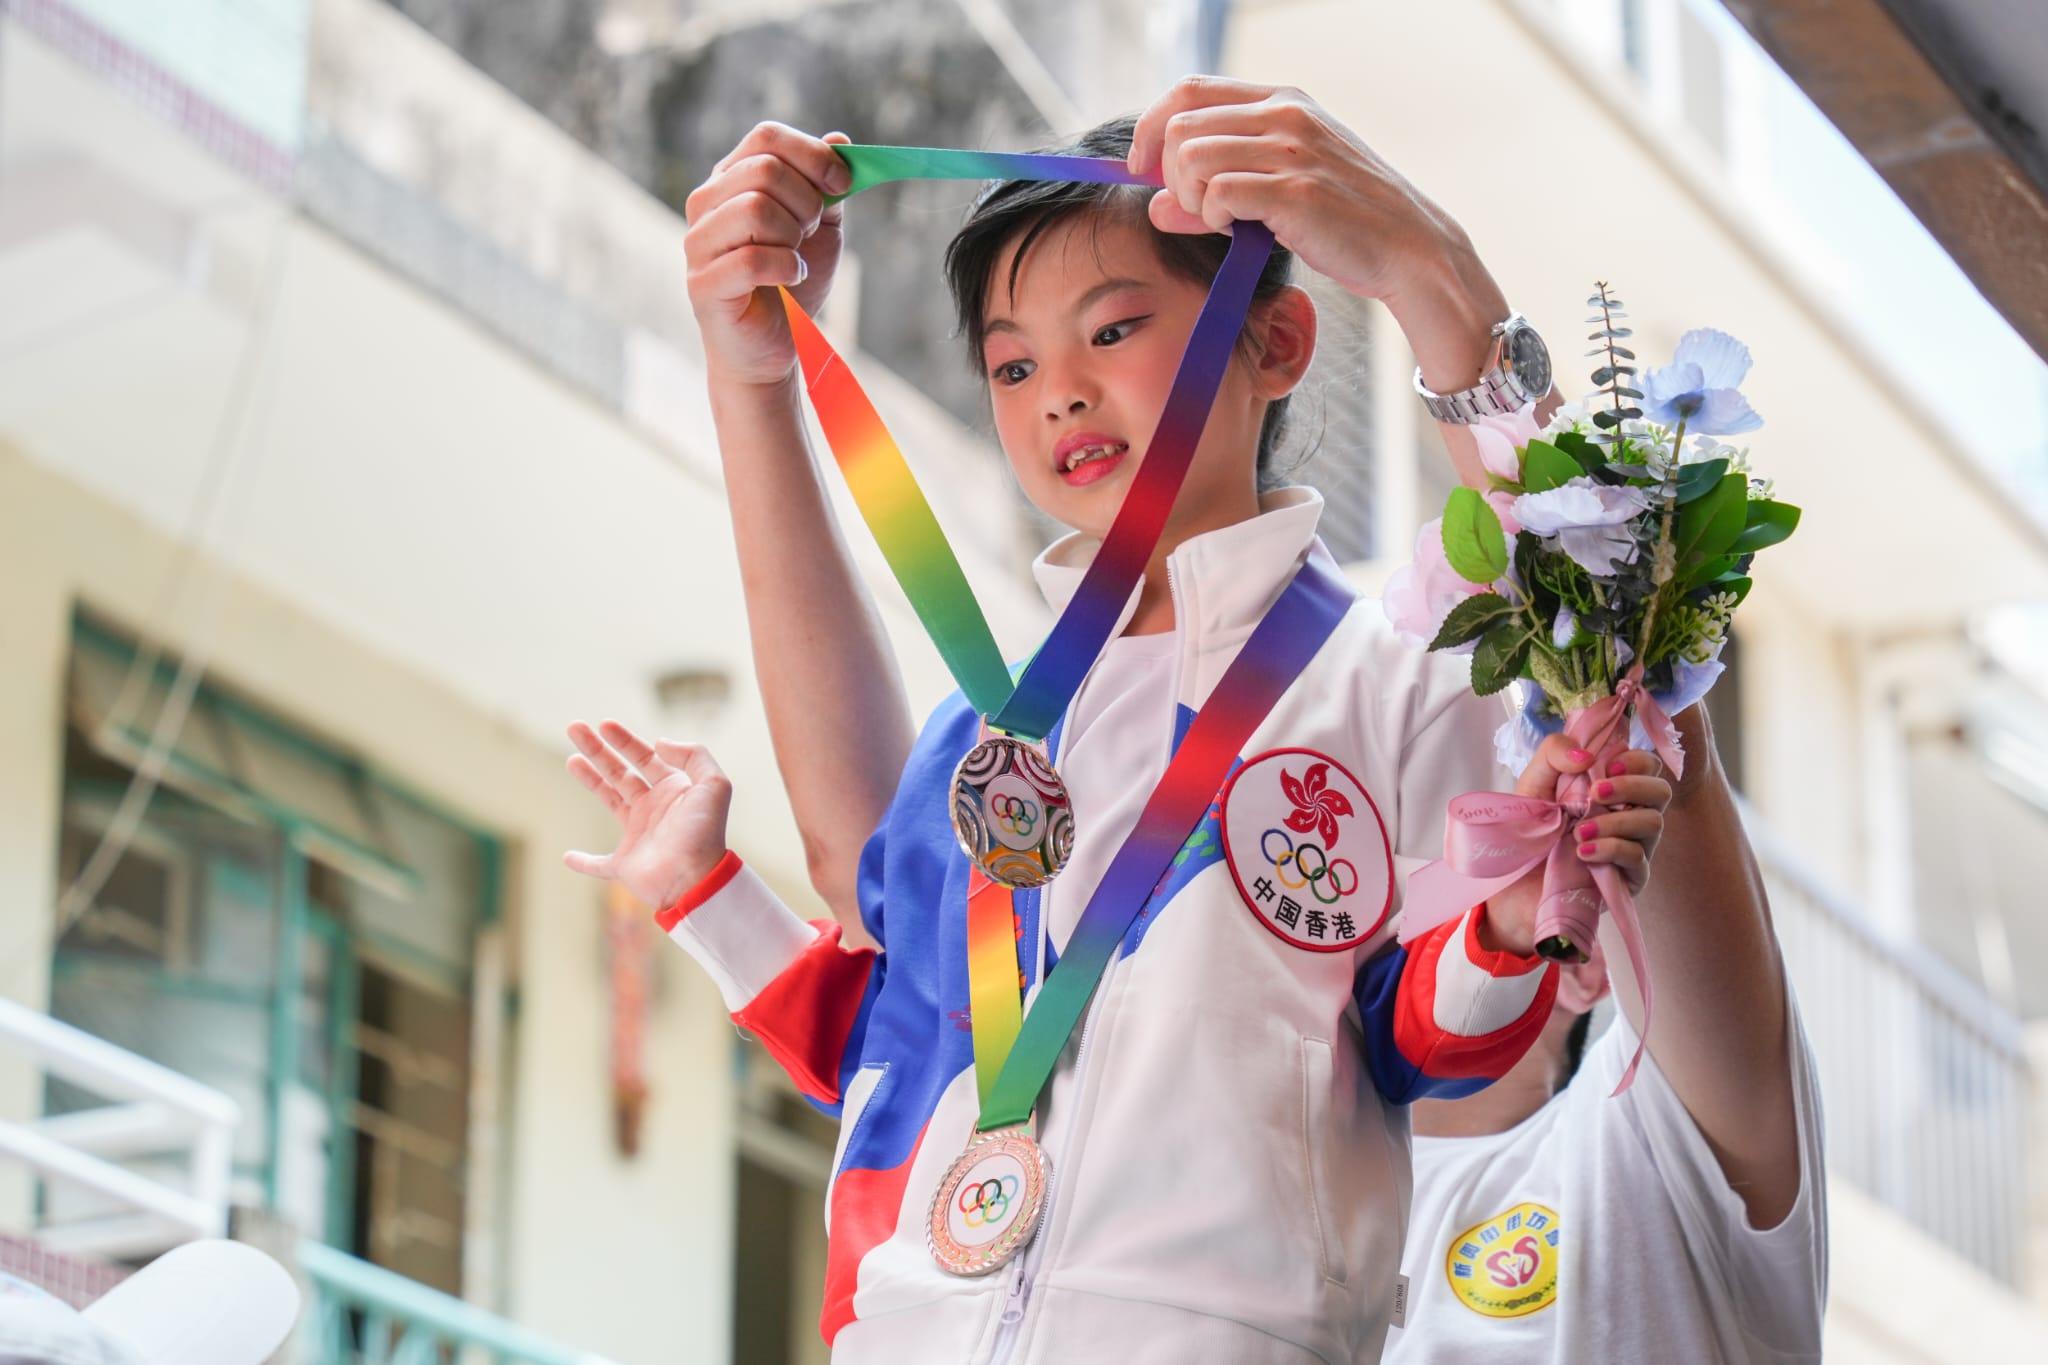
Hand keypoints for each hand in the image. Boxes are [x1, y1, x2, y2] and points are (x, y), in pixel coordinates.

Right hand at [562, 720, 733, 908]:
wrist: (695, 878)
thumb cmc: (704, 833)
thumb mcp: (714, 785)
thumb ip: (694, 756)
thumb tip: (660, 743)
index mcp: (672, 790)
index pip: (645, 757)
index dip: (624, 740)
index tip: (604, 724)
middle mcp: (653, 809)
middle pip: (621, 772)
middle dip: (598, 750)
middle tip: (574, 728)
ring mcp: (638, 836)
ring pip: (609, 800)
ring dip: (590, 779)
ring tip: (572, 759)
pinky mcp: (625, 865)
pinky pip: (599, 865)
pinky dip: (584, 862)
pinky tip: (568, 857)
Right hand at [684, 123, 852, 386]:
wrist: (775, 345)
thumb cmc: (793, 282)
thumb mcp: (821, 228)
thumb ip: (828, 186)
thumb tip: (840, 140)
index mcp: (732, 179)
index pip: (766, 137)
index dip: (813, 155)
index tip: (843, 184)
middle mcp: (706, 202)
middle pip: (764, 170)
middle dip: (806, 201)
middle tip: (810, 233)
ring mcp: (699, 242)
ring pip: (755, 209)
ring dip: (793, 235)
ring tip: (796, 257)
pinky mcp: (703, 283)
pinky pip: (751, 259)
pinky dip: (786, 268)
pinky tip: (791, 279)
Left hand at [1128, 77, 1512, 391]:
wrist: (1408, 247)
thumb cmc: (1344, 221)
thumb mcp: (1278, 193)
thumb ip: (1215, 192)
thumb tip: (1153, 204)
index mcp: (1283, 101)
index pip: (1189, 90)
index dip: (1151, 127)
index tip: (1142, 167)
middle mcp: (1286, 114)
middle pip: (1180, 125)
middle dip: (1169, 173)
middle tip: (1194, 207)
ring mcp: (1292, 150)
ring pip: (1191, 158)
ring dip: (1190, 198)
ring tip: (1221, 221)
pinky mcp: (1296, 191)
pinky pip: (1218, 194)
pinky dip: (1212, 218)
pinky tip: (1237, 231)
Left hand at [1478, 735, 1673, 955]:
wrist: (1512, 880)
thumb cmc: (1527, 830)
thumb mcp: (1533, 783)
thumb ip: (1555, 753)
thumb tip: (1588, 755)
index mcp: (1612, 789)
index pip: (1648, 766)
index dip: (1637, 761)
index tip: (1607, 766)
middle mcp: (1629, 815)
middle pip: (1660, 792)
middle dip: (1632, 786)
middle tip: (1596, 793)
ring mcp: (1632, 848)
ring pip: (1653, 824)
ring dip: (1617, 821)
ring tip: (1579, 831)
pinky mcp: (1628, 880)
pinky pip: (1638, 858)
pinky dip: (1611, 849)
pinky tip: (1583, 852)